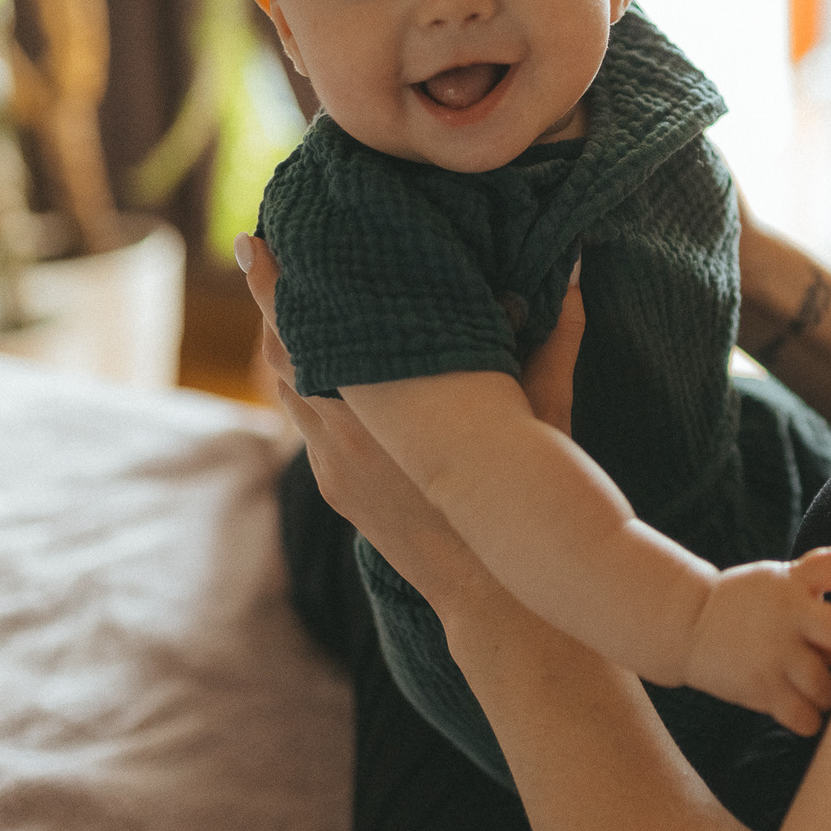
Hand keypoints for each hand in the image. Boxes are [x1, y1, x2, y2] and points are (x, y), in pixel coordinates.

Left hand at [235, 236, 589, 602]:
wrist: (494, 593)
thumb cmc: (526, 497)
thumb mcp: (544, 412)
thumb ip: (554, 340)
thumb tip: (571, 272)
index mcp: (390, 406)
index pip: (313, 329)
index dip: (281, 283)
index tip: (259, 237)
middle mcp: (348, 431)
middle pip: (284, 351)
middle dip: (271, 298)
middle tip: (258, 245)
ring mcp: (333, 463)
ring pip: (289, 388)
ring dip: (285, 341)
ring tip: (279, 291)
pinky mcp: (333, 488)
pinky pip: (305, 421)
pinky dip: (304, 383)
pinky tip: (314, 359)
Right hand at [681, 547, 830, 735]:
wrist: (686, 623)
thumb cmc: (748, 606)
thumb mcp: (779, 583)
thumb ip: (819, 600)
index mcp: (794, 581)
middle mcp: (788, 613)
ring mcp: (774, 651)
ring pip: (828, 687)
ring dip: (829, 695)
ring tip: (819, 692)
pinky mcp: (760, 686)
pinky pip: (804, 716)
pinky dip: (809, 720)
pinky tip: (802, 712)